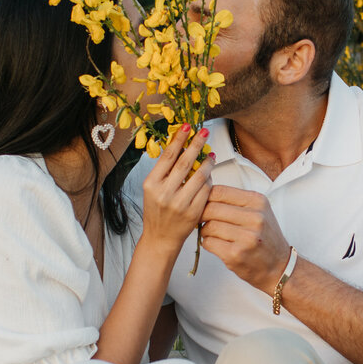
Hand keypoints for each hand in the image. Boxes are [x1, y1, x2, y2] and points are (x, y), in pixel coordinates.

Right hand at [140, 124, 213, 255]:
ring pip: (199, 176)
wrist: (160, 238)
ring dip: (207, 162)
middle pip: (184, 162)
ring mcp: (179, 204)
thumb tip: (180, 146)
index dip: (179, 139)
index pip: (167, 156)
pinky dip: (209, 180)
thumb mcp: (153, 189)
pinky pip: (205, 190)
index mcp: (151, 184)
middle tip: (204, 131)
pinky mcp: (193, 212)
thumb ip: (165, 171)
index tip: (187, 126)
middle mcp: (164, 193)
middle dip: (196, 144)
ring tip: (211, 154)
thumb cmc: (157, 211)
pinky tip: (209, 174)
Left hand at [200, 185, 291, 292]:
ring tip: (213, 234)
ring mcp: (246, 237)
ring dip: (205, 231)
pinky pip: (208, 243)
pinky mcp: (236, 254)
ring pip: (208, 226)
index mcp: (258, 201)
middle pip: (211, 208)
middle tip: (202, 220)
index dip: (205, 197)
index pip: (220, 191)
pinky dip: (208, 243)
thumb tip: (204, 194)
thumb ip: (235, 201)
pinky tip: (217, 245)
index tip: (203, 204)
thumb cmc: (265, 237)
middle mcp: (255, 217)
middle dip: (202, 215)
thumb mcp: (258, 211)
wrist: (278, 266)